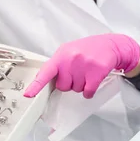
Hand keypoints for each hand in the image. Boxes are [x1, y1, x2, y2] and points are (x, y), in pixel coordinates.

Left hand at [24, 34, 139, 98]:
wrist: (110, 45)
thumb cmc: (89, 49)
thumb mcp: (70, 52)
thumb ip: (59, 65)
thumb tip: (47, 81)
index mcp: (61, 55)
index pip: (45, 72)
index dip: (36, 85)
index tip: (28, 95)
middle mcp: (71, 60)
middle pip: (63, 87)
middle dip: (70, 83)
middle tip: (78, 72)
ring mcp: (83, 66)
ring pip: (76, 90)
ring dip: (81, 85)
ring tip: (87, 72)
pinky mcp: (96, 72)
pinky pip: (88, 92)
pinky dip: (90, 91)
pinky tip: (93, 80)